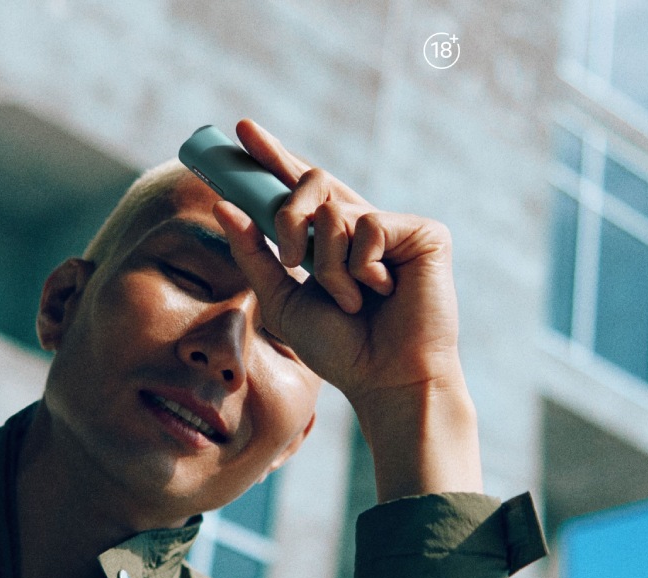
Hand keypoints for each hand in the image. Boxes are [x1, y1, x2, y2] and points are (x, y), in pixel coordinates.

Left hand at [209, 119, 480, 498]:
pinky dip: (362, 267)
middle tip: (294, 261)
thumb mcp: (281, 299)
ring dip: (329, 266)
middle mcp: (360, 224)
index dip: (271, 155)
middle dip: (290, 219)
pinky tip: (383, 292)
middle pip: (310, 182)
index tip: (240, 129)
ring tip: (353, 300)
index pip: (296, 187)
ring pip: (334, 212)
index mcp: (328, 238)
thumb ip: (254, 253)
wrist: (385, 377)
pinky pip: (368, 226)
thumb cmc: (339, 347)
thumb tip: (223, 206)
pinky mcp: (424, 231)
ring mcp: (393, 226)